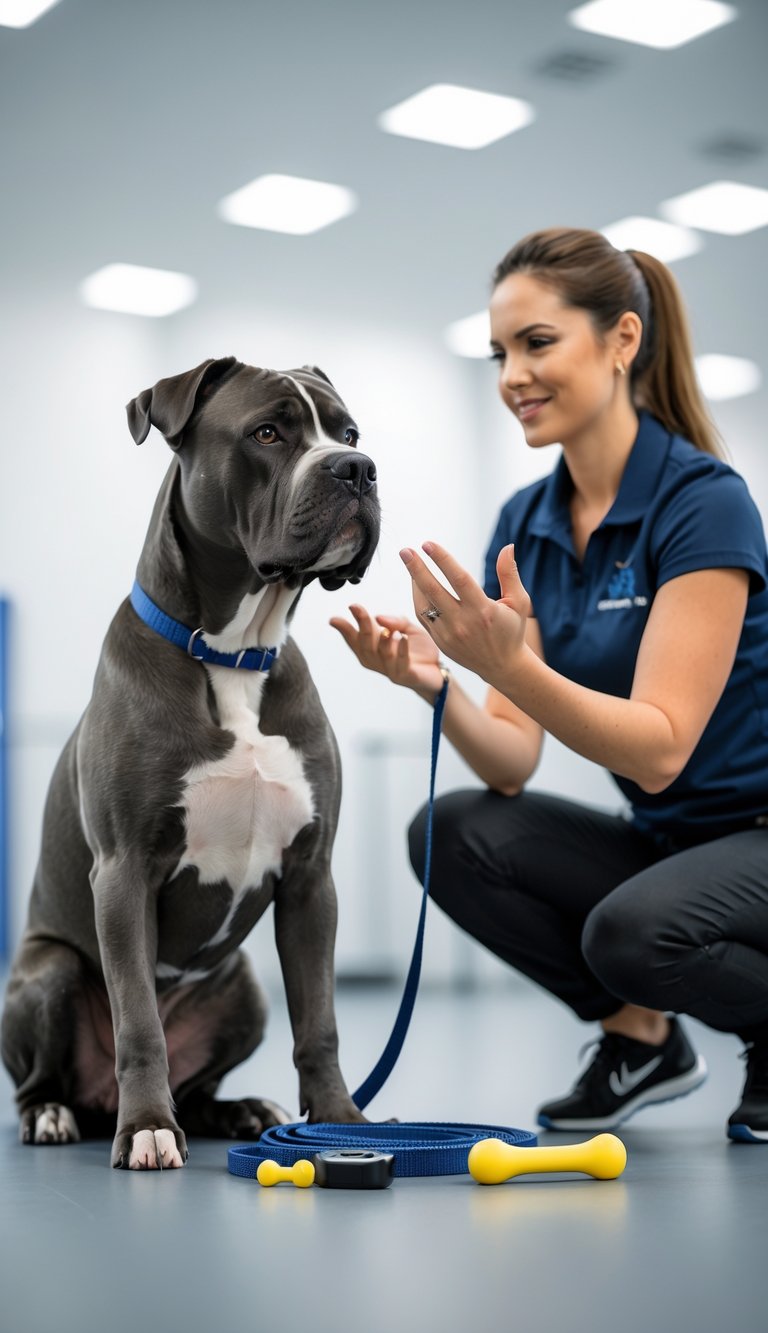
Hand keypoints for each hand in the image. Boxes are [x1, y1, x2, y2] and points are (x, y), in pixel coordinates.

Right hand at [330, 604, 444, 695]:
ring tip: (387, 629)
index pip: (354, 638)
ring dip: (382, 641)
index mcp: (374, 647)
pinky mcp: (405, 676)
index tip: (333, 619)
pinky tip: (402, 638)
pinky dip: (400, 650)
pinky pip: (401, 664)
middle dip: (361, 625)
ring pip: (379, 655)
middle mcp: (377, 660)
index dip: (343, 629)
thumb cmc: (419, 650)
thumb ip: (396, 621)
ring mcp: (390, 669)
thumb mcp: (408, 628)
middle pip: (364, 644)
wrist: (437, 672)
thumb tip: (379, 617)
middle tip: (356, 609)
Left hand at [399, 541, 532, 684]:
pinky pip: (423, 617)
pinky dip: (417, 599)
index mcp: (483, 611)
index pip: (459, 579)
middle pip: (434, 591)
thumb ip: (509, 574)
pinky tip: (416, 583)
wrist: (502, 667)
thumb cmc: (512, 630)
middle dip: (417, 569)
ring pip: (424, 604)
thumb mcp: (519, 602)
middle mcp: (463, 623)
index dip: (442, 560)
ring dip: (414, 582)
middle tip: (405, 550)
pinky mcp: (440, 641)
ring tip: (410, 561)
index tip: (428, 544)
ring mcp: (448, 634)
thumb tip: (507, 546)